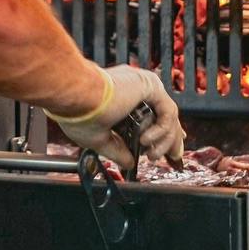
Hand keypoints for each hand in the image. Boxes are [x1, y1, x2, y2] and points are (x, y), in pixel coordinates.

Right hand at [48, 65, 184, 172]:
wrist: (75, 98)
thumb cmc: (77, 113)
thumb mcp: (99, 140)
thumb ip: (117, 150)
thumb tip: (129, 163)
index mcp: (120, 97)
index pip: (148, 115)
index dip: (160, 132)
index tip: (163, 148)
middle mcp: (134, 89)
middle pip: (163, 115)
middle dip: (172, 138)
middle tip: (173, 156)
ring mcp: (143, 86)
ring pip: (168, 116)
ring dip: (165, 141)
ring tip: (152, 155)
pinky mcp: (150, 86)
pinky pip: (168, 112)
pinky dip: (161, 130)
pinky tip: (146, 140)